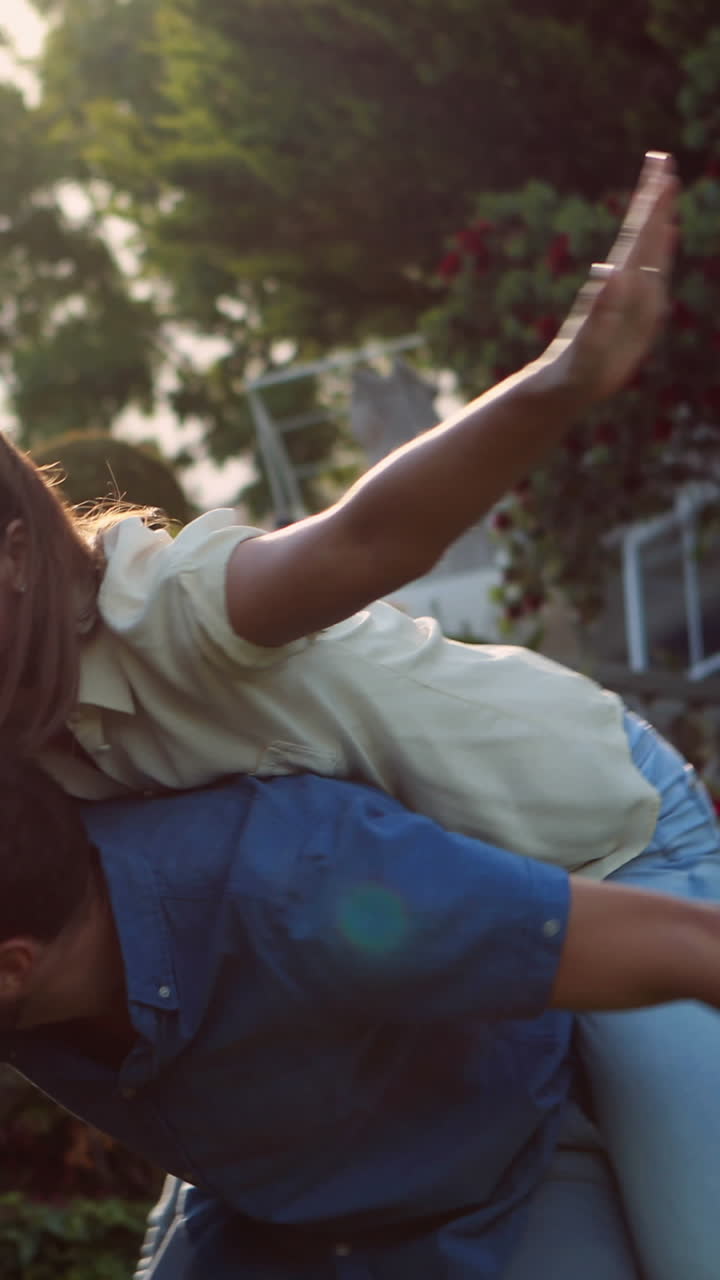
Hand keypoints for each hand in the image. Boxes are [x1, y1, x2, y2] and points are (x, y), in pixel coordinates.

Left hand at [540, 151, 678, 406]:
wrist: (567, 386)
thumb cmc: (576, 370)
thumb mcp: (589, 345)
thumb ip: (602, 311)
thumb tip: (611, 271)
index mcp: (616, 287)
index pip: (635, 237)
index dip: (649, 207)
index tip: (660, 174)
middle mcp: (625, 284)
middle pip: (642, 233)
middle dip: (654, 199)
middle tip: (663, 162)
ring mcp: (632, 295)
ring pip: (649, 248)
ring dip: (659, 217)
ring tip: (667, 188)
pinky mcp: (639, 310)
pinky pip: (654, 273)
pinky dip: (662, 250)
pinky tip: (666, 235)